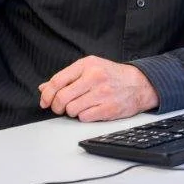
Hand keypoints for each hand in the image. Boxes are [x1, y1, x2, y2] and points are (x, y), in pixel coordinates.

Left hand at [37, 55, 159, 121]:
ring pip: (71, 110)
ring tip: (80, 106)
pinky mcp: (108, 108)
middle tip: (60, 107)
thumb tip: (44, 88)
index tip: (45, 101)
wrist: (139, 84)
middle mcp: (94, 77)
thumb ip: (66, 77)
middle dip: (57, 106)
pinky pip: (84, 118)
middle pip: (62, 98)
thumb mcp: (90, 68)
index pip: (57, 81)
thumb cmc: (111, 75)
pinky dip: (84, 116)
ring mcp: (102, 93)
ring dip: (72, 111)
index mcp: (87, 65)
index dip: (47, 94)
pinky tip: (91, 110)